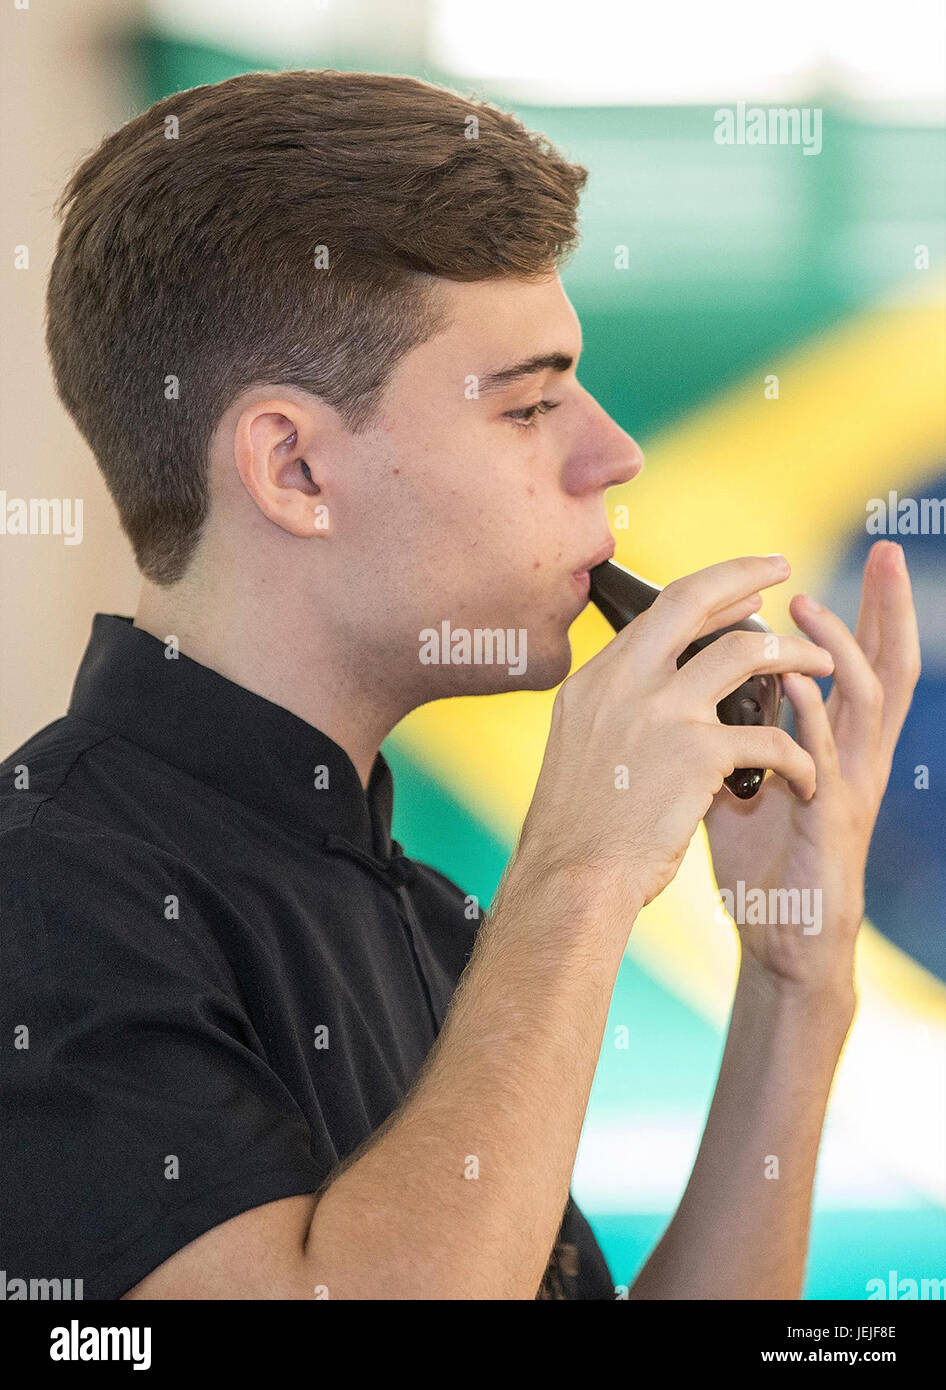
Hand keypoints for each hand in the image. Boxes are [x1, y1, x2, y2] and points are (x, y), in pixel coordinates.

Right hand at [517, 555, 833, 920]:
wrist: (574, 877)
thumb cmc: (579, 828)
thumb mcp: (580, 746)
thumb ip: (615, 709)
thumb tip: (652, 692)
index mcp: (596, 680)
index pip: (659, 613)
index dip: (709, 592)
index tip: (741, 586)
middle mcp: (625, 682)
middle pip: (692, 601)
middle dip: (744, 575)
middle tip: (782, 567)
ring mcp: (661, 712)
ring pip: (745, 653)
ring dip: (795, 655)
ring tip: (824, 665)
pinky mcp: (696, 753)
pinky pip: (769, 738)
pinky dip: (799, 757)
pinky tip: (808, 776)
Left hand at [704, 540, 920, 1000]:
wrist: (779, 932)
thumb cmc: (760, 851)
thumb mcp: (743, 771)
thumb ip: (730, 723)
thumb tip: (685, 678)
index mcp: (834, 736)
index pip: (858, 657)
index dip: (865, 607)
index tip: (866, 556)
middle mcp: (853, 752)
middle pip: (888, 663)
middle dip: (888, 607)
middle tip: (885, 552)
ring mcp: (849, 784)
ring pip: (867, 701)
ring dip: (840, 648)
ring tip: (809, 608)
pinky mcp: (830, 820)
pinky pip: (826, 758)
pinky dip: (809, 716)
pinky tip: (792, 686)